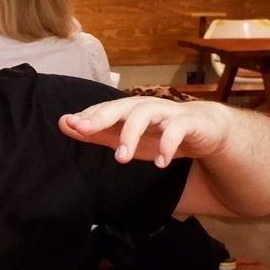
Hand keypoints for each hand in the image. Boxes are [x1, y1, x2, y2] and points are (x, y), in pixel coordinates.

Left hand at [59, 96, 234, 166]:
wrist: (204, 130)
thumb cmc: (158, 133)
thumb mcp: (124, 137)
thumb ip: (96, 132)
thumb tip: (64, 123)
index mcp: (129, 110)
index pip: (104, 109)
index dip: (87, 116)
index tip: (69, 125)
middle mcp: (146, 106)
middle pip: (122, 106)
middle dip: (102, 117)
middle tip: (85, 131)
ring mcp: (168, 112)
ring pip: (145, 113)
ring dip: (131, 134)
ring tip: (122, 159)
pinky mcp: (189, 121)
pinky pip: (177, 129)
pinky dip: (168, 145)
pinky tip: (160, 163)